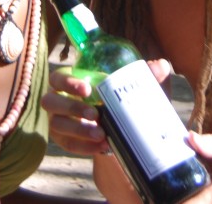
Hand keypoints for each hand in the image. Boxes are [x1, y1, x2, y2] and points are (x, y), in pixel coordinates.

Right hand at [41, 58, 174, 156]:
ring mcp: (57, 121)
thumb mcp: (137, 88)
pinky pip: (68, 144)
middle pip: (50, 101)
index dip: (68, 83)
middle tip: (96, 114)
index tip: (88, 90)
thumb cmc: (123, 100)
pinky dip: (84, 146)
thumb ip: (149, 75)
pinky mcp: (63, 139)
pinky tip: (101, 146)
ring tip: (100, 133)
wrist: (121, 130)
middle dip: (72, 108)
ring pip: (57, 125)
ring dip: (78, 129)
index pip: (58, 77)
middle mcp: (59, 99)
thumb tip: (161, 65)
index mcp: (71, 80)